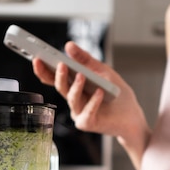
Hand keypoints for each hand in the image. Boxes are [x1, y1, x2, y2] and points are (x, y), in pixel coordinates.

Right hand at [32, 42, 149, 168]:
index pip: (54, 77)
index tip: (37, 58)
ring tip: (82, 76)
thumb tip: (68, 46)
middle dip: (58, 76)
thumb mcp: (103, 71)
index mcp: (74, 86)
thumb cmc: (116, 94)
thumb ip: (86, 60)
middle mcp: (73, 100)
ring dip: (76, 87)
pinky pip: (87, 112)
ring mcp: (79, 112)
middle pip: (60, 87)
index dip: (44, 69)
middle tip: (60, 64)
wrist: (132, 115)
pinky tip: (99, 93)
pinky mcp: (88, 123)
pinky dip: (93, 102)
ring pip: (72, 99)